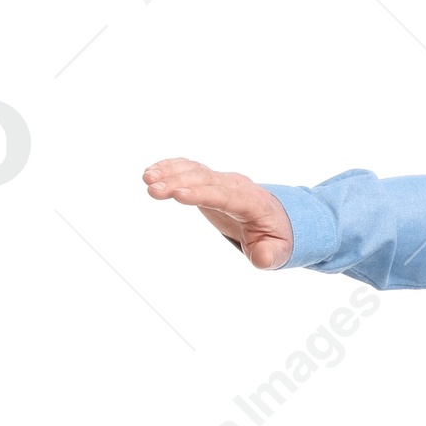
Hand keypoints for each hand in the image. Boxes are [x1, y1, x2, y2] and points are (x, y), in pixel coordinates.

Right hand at [141, 159, 293, 268]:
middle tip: (152, 190)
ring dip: (169, 172)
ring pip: (194, 170)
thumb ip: (270, 255)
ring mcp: (221, 180)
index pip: (224, 195)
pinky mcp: (209, 180)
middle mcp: (235, 185)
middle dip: (178, 182)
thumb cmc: (276, 237)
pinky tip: (151, 173)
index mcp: (252, 202)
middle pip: (204, 179)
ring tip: (146, 179)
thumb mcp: (279, 252)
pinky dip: (170, 168)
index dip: (202, 194)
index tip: (179, 195)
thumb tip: (261, 257)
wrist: (277, 217)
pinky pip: (188, 169)